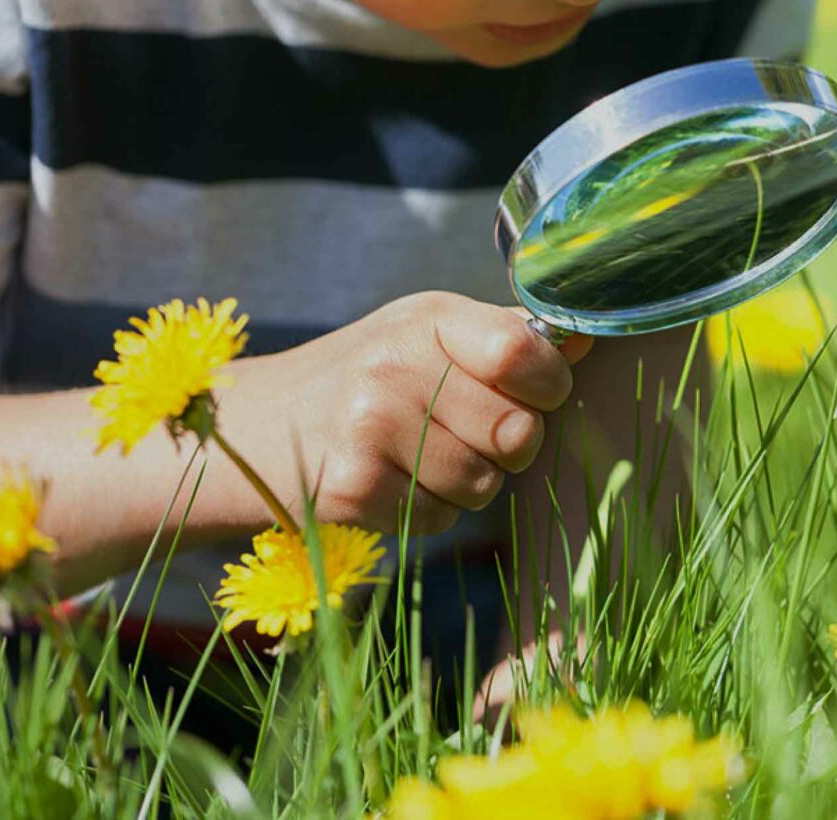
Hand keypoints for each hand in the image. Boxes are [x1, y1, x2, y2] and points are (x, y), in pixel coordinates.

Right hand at [230, 293, 591, 535]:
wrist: (250, 427)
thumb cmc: (361, 378)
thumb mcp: (425, 336)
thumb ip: (504, 339)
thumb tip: (587, 336)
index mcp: (426, 318)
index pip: (522, 352)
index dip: (548, 384)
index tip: (534, 392)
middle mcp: (395, 365)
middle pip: (516, 432)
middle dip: (509, 446)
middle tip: (469, 433)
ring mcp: (368, 427)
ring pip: (484, 484)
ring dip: (467, 484)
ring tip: (420, 456)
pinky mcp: (351, 488)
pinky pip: (440, 519)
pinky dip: (427, 511)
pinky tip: (390, 481)